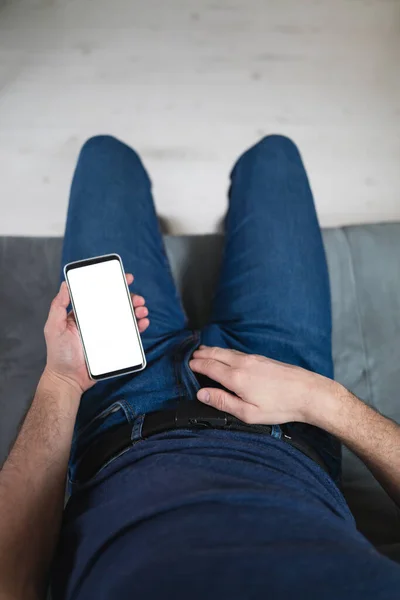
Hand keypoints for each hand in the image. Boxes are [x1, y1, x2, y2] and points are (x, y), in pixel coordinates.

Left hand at [43, 273, 149, 394]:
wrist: (68, 379)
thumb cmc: (59, 354)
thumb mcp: (54, 327)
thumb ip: (58, 306)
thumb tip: (65, 285)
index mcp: (85, 313)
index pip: (100, 295)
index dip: (113, 285)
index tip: (124, 278)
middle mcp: (97, 321)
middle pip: (117, 304)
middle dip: (130, 298)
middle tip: (137, 298)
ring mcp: (107, 333)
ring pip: (126, 317)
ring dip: (137, 310)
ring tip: (142, 310)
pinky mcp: (115, 345)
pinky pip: (130, 334)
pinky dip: (139, 327)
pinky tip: (143, 323)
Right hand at [189, 346, 336, 424]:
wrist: (308, 392)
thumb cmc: (279, 407)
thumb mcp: (248, 413)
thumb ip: (222, 402)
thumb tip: (201, 394)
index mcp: (235, 377)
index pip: (208, 366)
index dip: (195, 365)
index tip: (186, 365)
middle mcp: (242, 363)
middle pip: (215, 354)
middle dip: (201, 354)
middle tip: (190, 356)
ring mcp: (253, 358)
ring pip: (226, 351)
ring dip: (212, 351)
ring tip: (203, 352)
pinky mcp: (262, 358)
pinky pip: (236, 352)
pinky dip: (225, 352)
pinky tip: (225, 355)